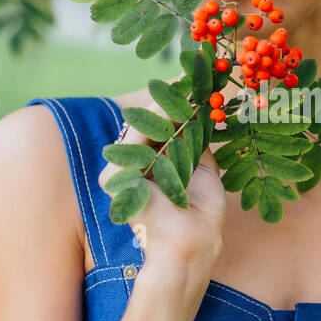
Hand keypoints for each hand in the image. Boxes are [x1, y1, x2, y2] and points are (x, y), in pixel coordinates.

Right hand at [98, 88, 226, 275]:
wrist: (192, 244)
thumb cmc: (202, 214)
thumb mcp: (204, 171)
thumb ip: (196, 146)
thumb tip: (201, 116)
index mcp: (156, 167)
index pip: (163, 130)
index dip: (178, 107)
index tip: (195, 83)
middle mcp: (137, 167)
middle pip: (151, 125)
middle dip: (171, 100)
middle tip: (189, 75)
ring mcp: (123, 172)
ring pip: (141, 128)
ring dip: (163, 105)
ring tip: (183, 84)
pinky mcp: (115, 178)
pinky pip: (132, 140)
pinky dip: (151, 120)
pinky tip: (169, 104)